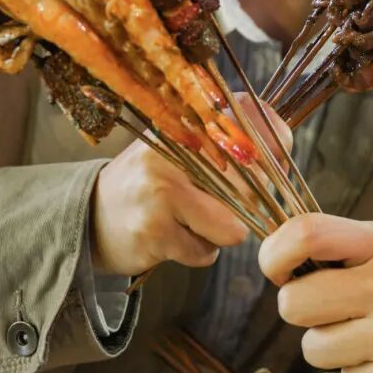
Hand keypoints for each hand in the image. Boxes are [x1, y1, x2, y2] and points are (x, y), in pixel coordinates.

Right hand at [91, 97, 289, 277]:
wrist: (90, 215)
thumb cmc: (151, 183)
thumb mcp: (183, 150)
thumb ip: (229, 146)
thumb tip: (282, 157)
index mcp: (186, 123)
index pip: (253, 120)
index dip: (276, 145)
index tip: (276, 161)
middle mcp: (175, 149)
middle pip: (252, 183)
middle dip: (248, 203)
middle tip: (223, 203)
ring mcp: (163, 190)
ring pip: (232, 226)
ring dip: (220, 234)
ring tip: (192, 222)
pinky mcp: (155, 231)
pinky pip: (206, 252)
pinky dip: (198, 252)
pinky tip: (174, 238)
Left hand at [258, 215, 372, 372]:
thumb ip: (339, 248)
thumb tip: (275, 262)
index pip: (306, 234)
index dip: (275, 253)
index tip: (278, 269)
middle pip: (294, 302)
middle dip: (300, 309)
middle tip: (327, 309)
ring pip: (314, 347)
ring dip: (329, 345)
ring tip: (365, 335)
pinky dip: (360, 371)